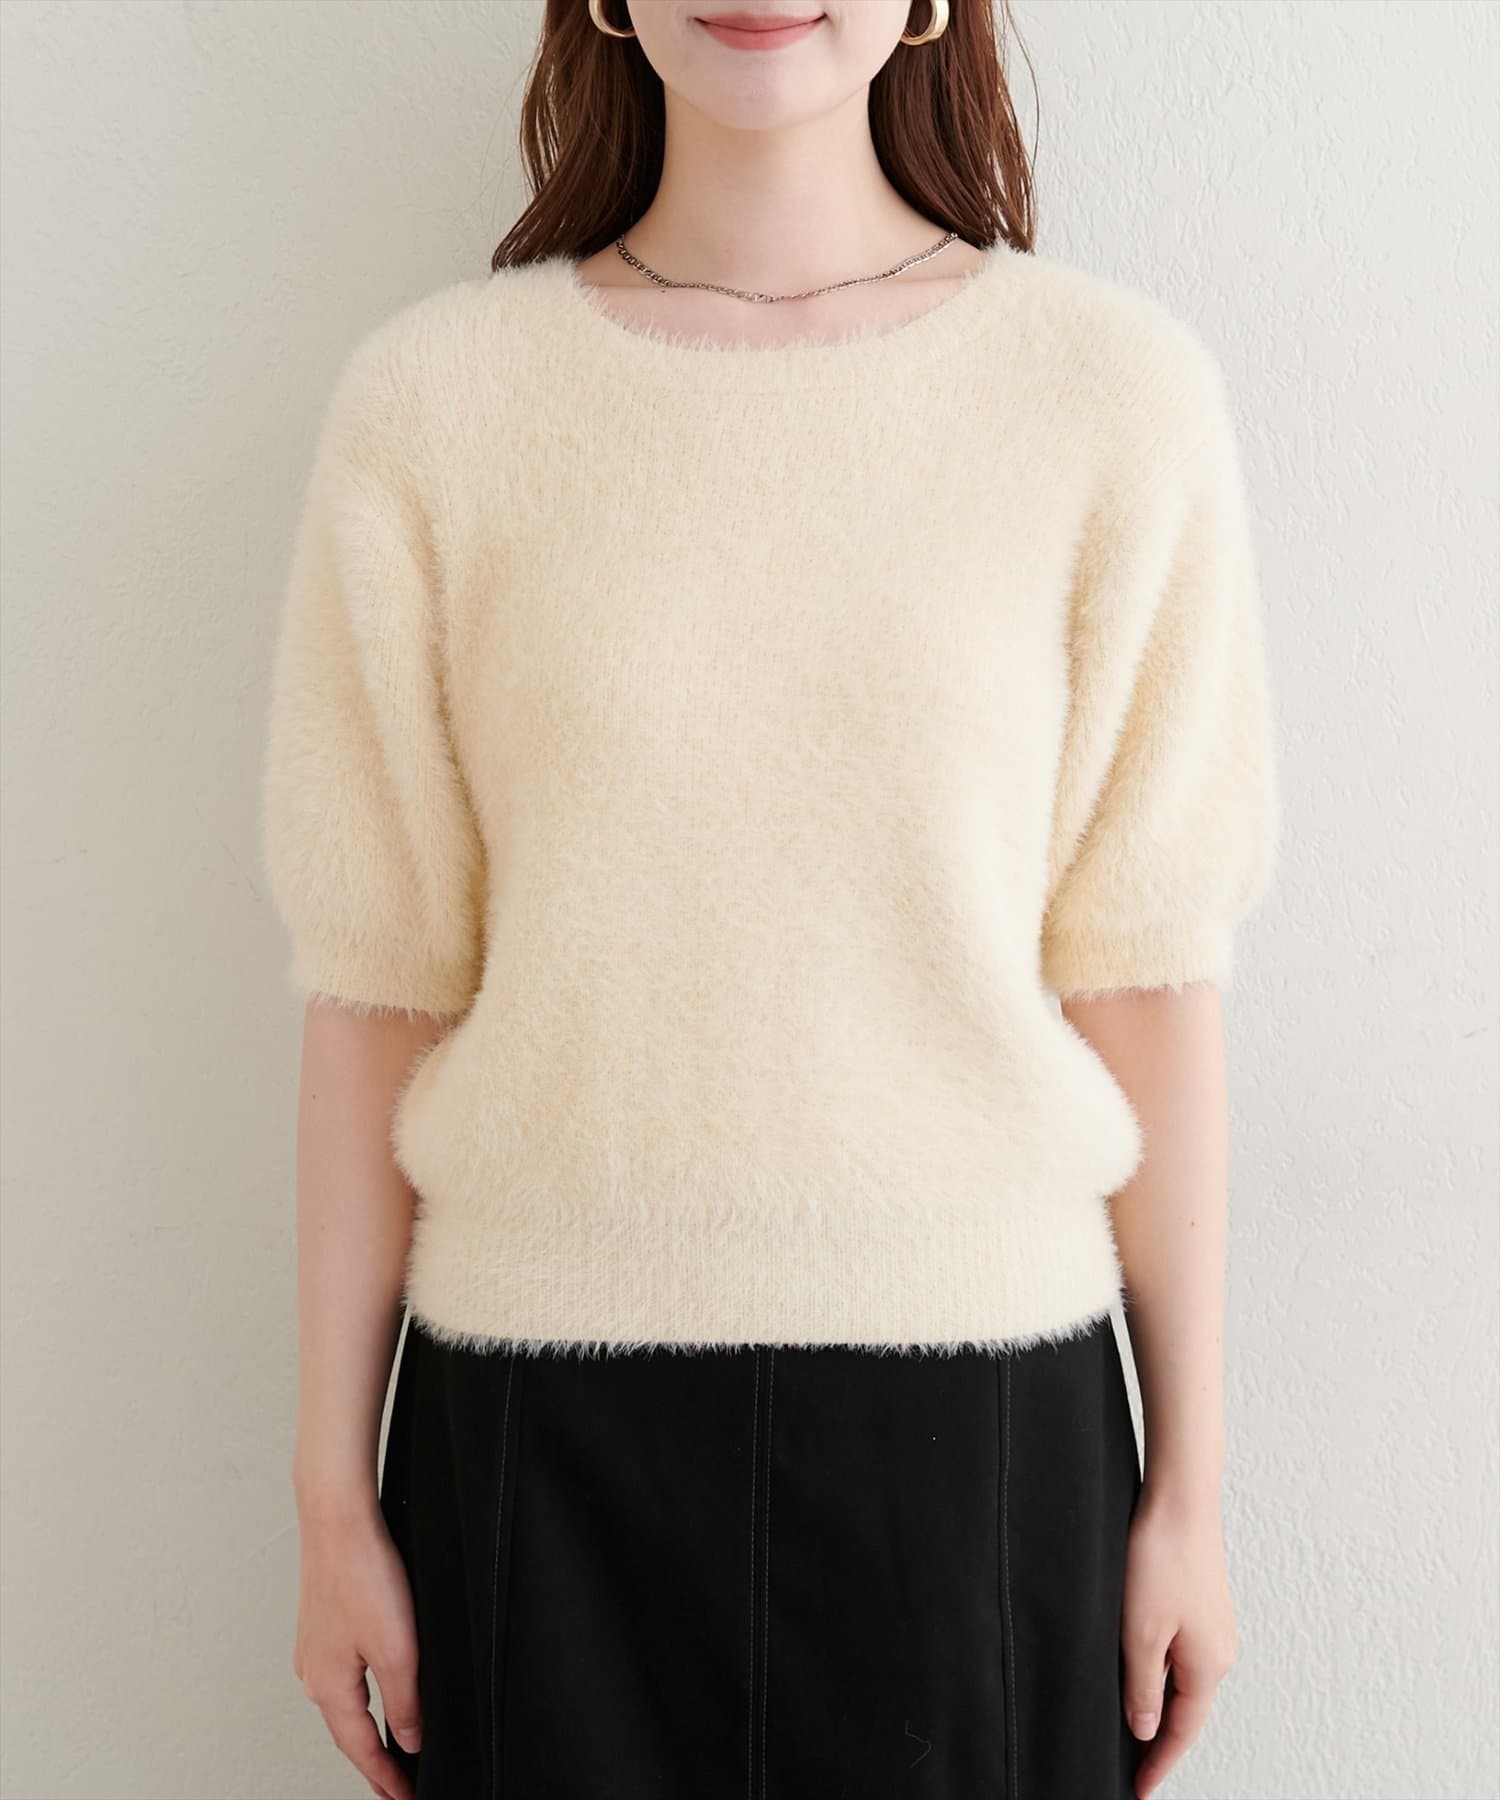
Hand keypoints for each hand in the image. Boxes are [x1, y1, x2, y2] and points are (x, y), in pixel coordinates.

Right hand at [292, 1499, 420, 1799]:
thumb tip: (408, 1739)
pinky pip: (342, 1676)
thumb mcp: (398, 1648)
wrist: (338, 1518)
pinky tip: (370, 1691)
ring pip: (342, 1704)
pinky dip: (358, 1697)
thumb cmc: (361, 1572)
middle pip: (347, 1732)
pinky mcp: (322, 1623)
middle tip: (395, 1785)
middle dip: (372, 1762)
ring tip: (385, 1750)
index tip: (404, 1797)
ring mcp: (314, 1647)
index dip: (386, 1778)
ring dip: (364, 1731)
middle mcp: (313, 1672)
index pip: (360, 1750)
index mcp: (329, 1686)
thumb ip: (405, 1701)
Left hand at [1120, 1483, 1238, 1798]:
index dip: (1157, 1764)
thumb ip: (1141, 1687)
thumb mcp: (1139, 1632)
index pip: (1181, 1732)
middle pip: (1186, 1708)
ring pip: (1183, 1678)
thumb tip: (1145, 1730)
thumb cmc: (1160, 1558)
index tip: (1138, 1790)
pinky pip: (1182, 1651)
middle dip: (1160, 1738)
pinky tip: (1140, 1668)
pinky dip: (1162, 1669)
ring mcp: (1215, 1625)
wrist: (1181, 1496)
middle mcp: (1221, 1650)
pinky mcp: (1203, 1602)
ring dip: (1159, 1701)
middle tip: (1132, 1765)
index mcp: (1209, 1666)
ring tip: (1132, 1725)